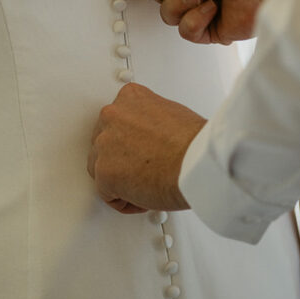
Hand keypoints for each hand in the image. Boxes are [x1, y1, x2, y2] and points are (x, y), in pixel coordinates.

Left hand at [88, 83, 204, 211]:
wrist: (197, 162)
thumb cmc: (195, 143)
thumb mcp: (171, 114)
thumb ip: (149, 123)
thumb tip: (146, 137)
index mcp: (129, 97)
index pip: (117, 122)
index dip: (131, 142)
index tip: (142, 151)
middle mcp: (111, 115)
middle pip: (106, 144)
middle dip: (123, 160)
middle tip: (145, 170)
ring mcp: (104, 144)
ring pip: (102, 169)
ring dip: (121, 180)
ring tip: (148, 184)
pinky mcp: (104, 172)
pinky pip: (108, 194)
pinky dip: (126, 201)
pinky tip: (146, 196)